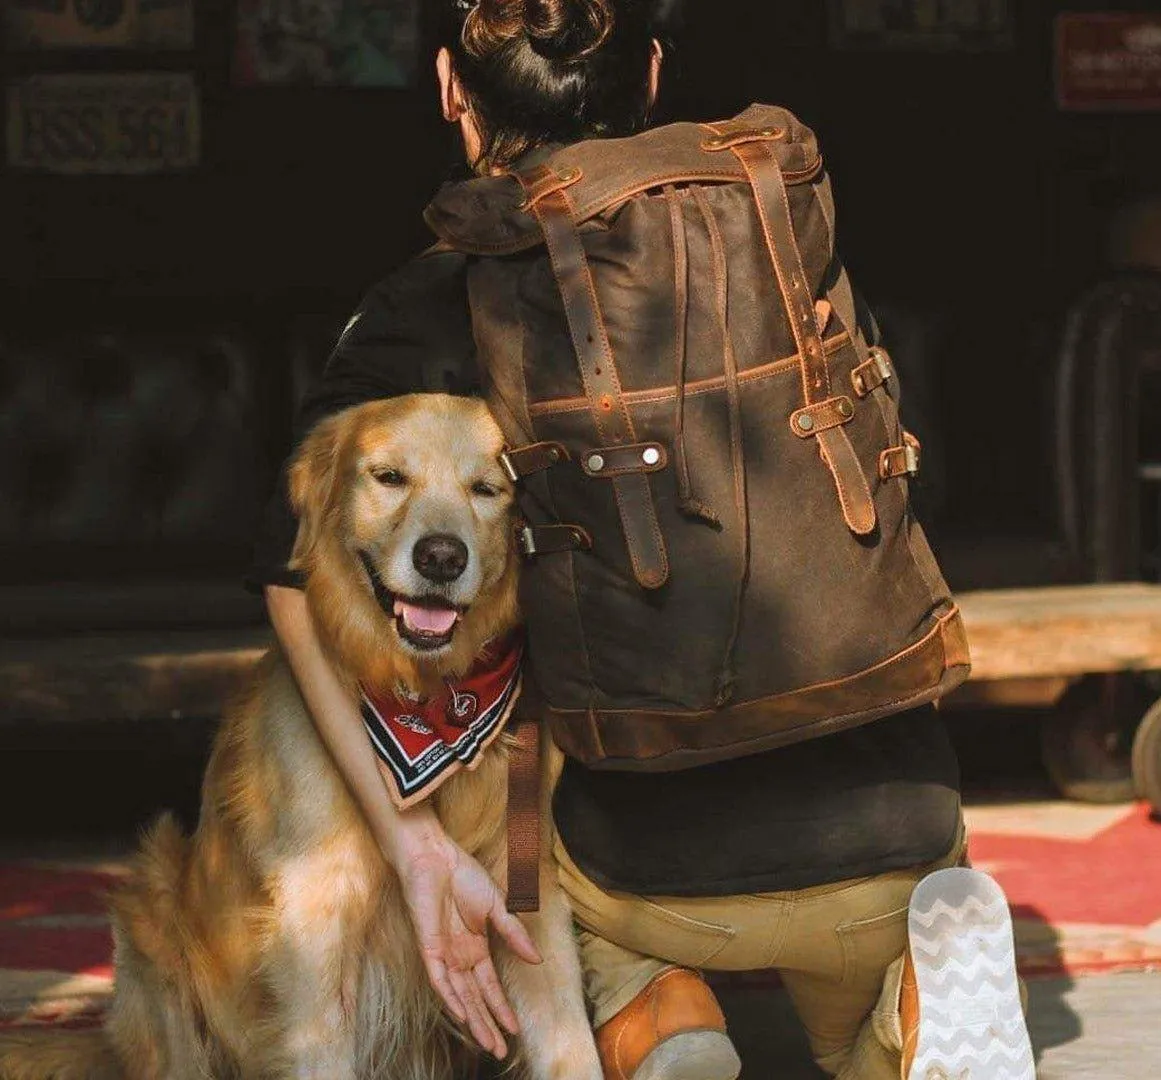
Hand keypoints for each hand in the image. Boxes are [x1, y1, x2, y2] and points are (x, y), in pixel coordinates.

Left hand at [392, 827, 541, 1058]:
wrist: (436, 856)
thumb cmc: (464, 875)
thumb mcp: (498, 906)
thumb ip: (514, 934)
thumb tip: (536, 960)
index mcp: (475, 947)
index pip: (489, 986)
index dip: (501, 1008)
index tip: (515, 1029)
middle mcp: (459, 957)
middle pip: (475, 999)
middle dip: (488, 1025)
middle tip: (501, 1052)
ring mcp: (443, 954)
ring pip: (459, 996)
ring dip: (473, 1019)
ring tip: (487, 1043)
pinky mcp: (428, 947)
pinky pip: (438, 979)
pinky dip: (450, 998)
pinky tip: (463, 1016)